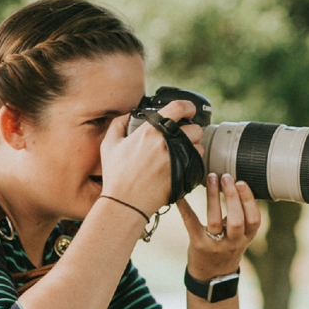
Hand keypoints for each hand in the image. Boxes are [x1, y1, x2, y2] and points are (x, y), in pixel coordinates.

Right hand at [98, 99, 197, 213]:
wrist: (125, 203)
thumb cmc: (116, 175)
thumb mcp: (109, 145)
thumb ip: (118, 124)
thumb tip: (127, 116)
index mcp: (151, 130)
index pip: (179, 107)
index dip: (188, 106)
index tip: (189, 110)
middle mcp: (168, 142)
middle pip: (196, 129)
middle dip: (192, 132)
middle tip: (183, 137)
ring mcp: (179, 159)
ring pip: (199, 147)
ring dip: (194, 148)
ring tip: (181, 153)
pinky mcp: (185, 174)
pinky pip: (199, 163)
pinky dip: (194, 162)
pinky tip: (183, 165)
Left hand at [177, 173, 260, 276]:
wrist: (212, 274)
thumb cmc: (227, 247)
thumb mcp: (242, 235)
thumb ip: (243, 216)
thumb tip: (237, 183)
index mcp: (247, 237)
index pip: (253, 219)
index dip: (249, 200)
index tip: (241, 182)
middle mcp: (233, 242)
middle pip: (237, 219)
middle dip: (232, 196)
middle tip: (226, 177)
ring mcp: (215, 245)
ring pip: (215, 220)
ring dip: (213, 197)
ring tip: (211, 178)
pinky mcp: (198, 245)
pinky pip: (191, 223)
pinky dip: (185, 208)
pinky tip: (180, 195)